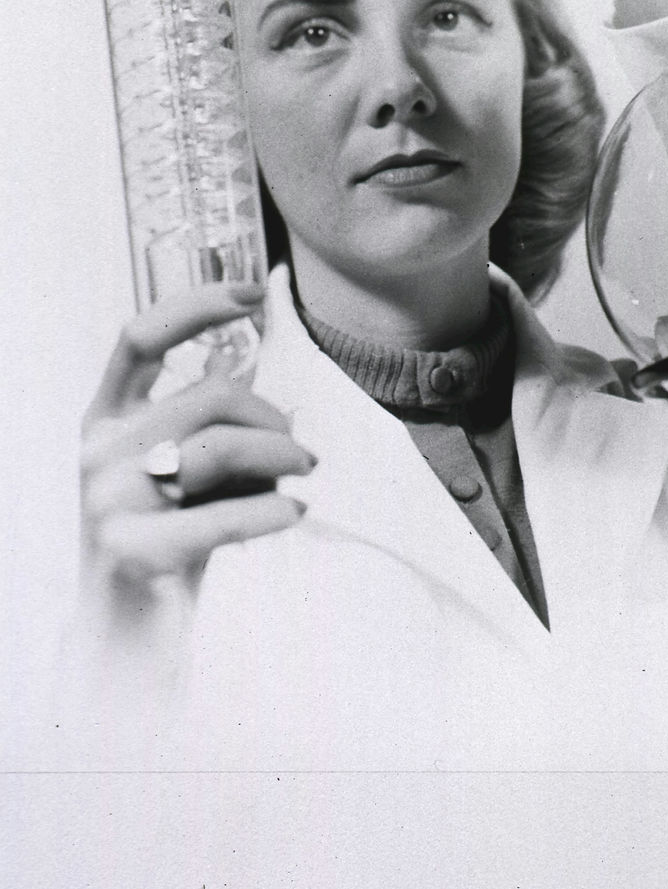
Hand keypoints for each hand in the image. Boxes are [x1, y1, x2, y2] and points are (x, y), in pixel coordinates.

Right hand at [81, 282, 311, 600]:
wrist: (124, 640)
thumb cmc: (165, 542)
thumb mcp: (181, 469)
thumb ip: (206, 420)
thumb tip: (248, 359)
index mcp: (105, 419)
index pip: (140, 337)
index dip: (196, 304)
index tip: (253, 294)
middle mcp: (97, 450)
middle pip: (209, 397)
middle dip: (272, 415)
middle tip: (303, 450)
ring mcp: (106, 499)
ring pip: (221, 446)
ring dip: (280, 455)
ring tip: (304, 476)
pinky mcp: (128, 550)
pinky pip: (220, 516)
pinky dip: (269, 510)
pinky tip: (294, 512)